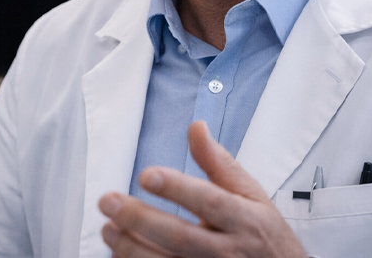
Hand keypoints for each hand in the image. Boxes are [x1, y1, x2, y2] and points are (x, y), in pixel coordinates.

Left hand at [98, 121, 305, 257]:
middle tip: (109, 201)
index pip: (209, 202)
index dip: (177, 189)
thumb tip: (196, 128)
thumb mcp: (251, 195)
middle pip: (181, 237)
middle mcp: (228, 251)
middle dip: (141, 220)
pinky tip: (118, 253)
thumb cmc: (263, 235)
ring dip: (133, 248)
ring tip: (107, 229)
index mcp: (244, 219)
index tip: (147, 174)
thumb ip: (218, 163)